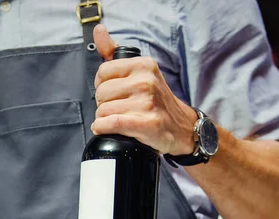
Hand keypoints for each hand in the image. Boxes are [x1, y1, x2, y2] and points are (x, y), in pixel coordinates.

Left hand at [91, 25, 197, 154]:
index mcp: (144, 65)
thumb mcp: (139, 71)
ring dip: (104, 119)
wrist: (180, 126)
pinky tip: (105, 129)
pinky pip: (111, 123)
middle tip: (118, 108)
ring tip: (119, 119)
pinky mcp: (147, 123)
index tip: (112, 93)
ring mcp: (148, 102)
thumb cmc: (154, 99)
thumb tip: (99, 30)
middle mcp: (146, 81)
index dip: (102, 86)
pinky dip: (102, 128)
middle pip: (101, 93)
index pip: (102, 72)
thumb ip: (113, 52)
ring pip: (103, 111)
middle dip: (103, 104)